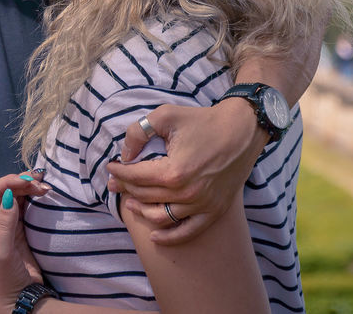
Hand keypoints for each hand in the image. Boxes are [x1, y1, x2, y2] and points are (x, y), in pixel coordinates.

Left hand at [0, 173, 49, 313]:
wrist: (19, 298)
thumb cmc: (4, 278)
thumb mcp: (2, 252)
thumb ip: (5, 223)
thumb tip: (9, 195)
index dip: (10, 182)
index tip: (28, 181)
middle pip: (7, 190)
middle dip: (23, 183)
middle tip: (42, 184)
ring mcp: (8, 223)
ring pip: (18, 196)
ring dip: (30, 188)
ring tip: (46, 187)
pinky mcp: (21, 228)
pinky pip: (27, 206)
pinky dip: (35, 198)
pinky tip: (44, 194)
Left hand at [105, 101, 266, 244]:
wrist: (241, 130)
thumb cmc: (203, 120)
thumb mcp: (166, 115)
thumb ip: (139, 132)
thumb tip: (125, 153)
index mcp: (173, 171)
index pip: (135, 177)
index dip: (118, 171)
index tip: (111, 166)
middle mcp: (187, 194)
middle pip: (144, 196)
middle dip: (125, 188)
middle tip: (116, 181)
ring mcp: (202, 205)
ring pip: (160, 217)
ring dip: (140, 211)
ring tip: (130, 202)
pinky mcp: (214, 211)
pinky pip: (187, 232)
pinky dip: (169, 237)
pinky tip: (154, 236)